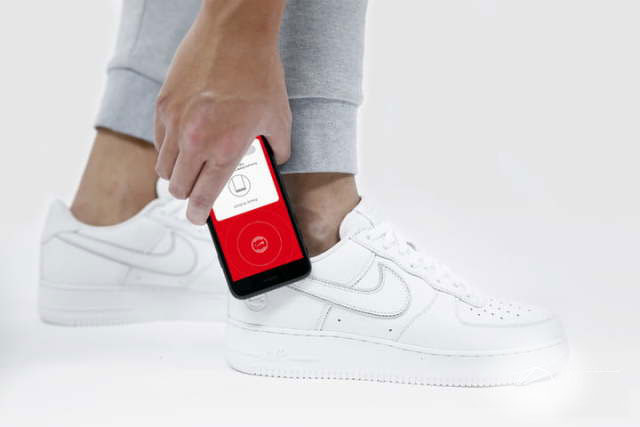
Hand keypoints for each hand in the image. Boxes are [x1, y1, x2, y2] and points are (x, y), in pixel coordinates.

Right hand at [154, 0, 290, 224]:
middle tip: (199, 189)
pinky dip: (168, 148)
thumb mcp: (280, 120)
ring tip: (194, 165)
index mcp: (225, 148)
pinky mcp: (163, 104)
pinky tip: (186, 140)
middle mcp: (195, 139)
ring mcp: (174, 122)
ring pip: (163, 168)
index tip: (199, 218)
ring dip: (177, 173)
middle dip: (189, 194)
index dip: (200, 214)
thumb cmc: (259, 73)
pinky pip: (158, 141)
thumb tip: (273, 163)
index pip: (204, 196)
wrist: (236, 33)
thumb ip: (277, 150)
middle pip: (177, 188)